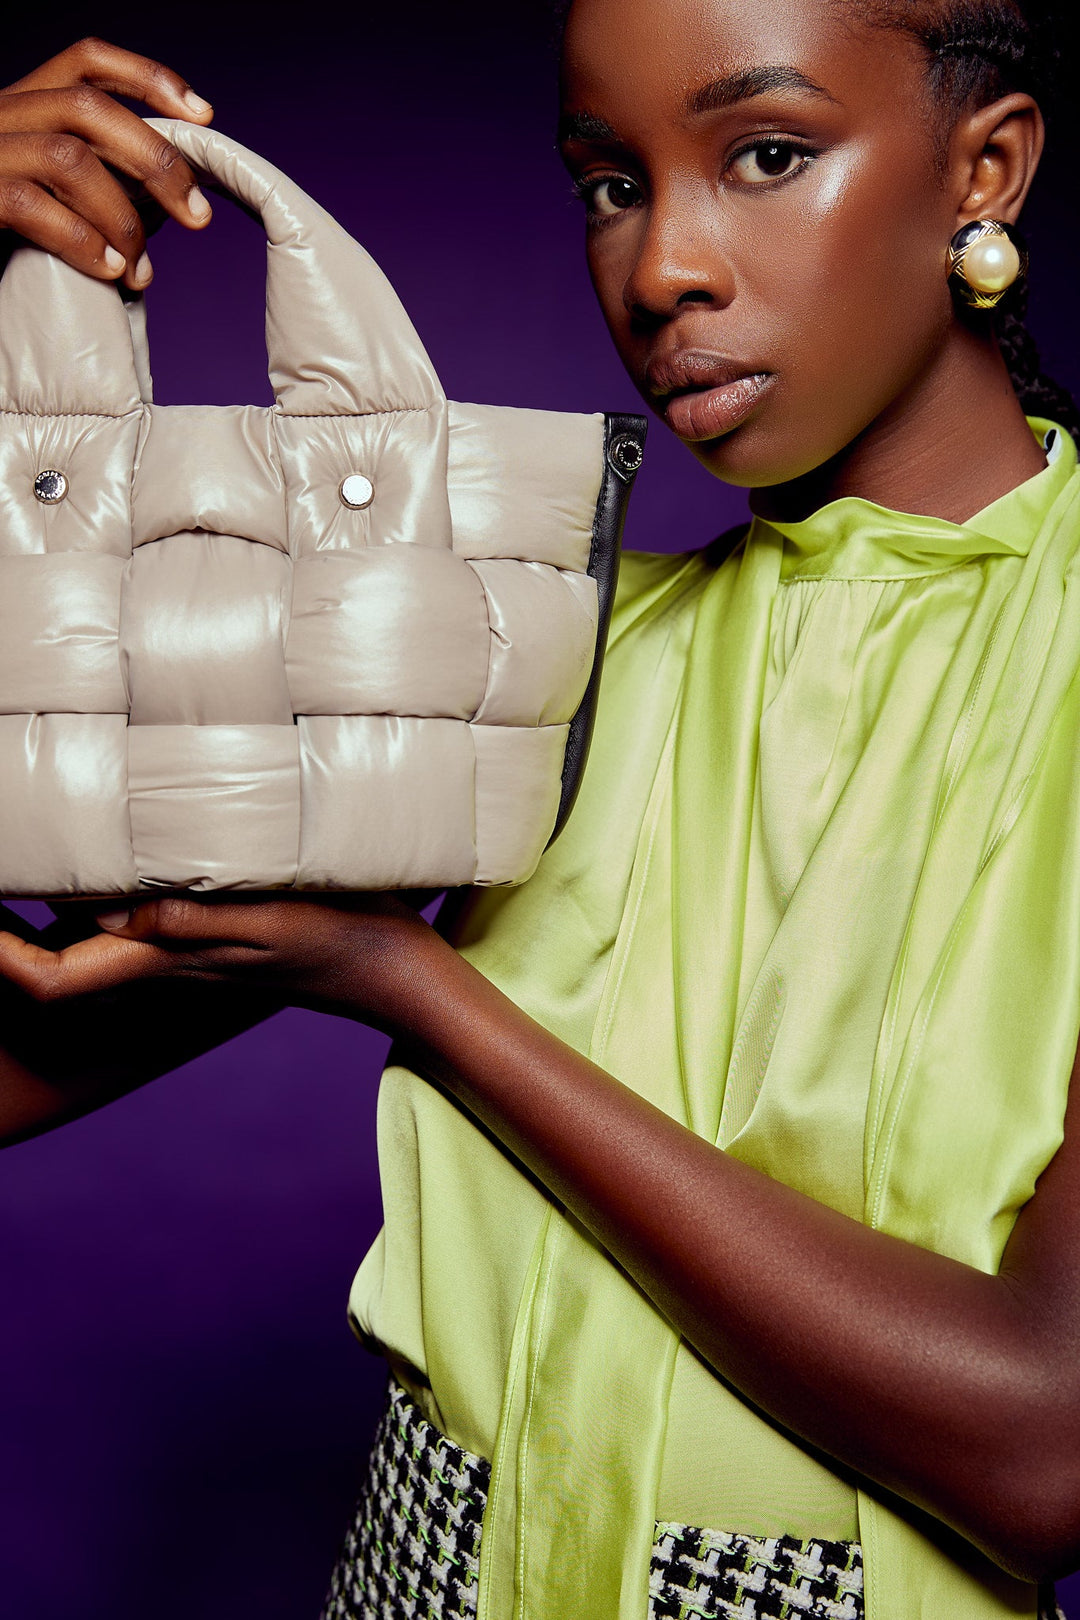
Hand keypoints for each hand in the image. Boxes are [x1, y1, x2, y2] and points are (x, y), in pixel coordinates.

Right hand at [0, 37, 214, 290]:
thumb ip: (98, 181)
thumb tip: (170, 202)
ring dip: (122, 218)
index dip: (147, 77)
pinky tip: (109, 271)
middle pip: (89, 109)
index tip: (202, 115)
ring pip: (68, 159)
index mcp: (26, 104)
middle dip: (156, 162)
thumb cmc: (4, 223)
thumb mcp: (49, 185)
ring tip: (141, 269)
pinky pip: (31, 206)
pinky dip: (81, 241)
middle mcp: (3, 115)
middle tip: (196, 215)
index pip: (86, 62)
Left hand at [0, 892, 440, 1033]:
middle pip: (49, 968)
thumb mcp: (271, 917)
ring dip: (42, 908)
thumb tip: (103, 907)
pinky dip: (93, 896)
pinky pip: (124, 926)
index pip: (49, 983)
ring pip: (82, 945)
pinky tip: (104, 849)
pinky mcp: (201, 936)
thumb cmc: (343, 933)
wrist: (392, 966)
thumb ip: (188, 915)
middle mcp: (159, 962)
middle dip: (2, 937)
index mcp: (166, 960)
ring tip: (26, 847)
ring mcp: (179, 953)